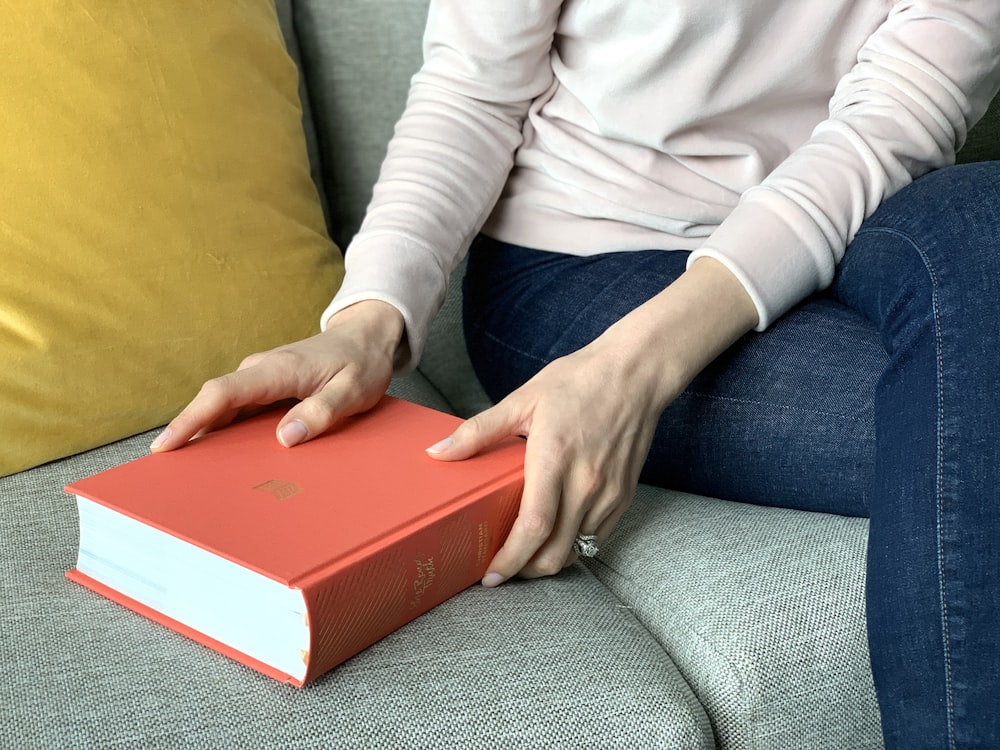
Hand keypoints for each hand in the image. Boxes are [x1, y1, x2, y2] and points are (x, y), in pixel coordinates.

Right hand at [150, 300, 403, 450]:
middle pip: (214, 401)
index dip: (191, 419)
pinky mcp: (267, 384)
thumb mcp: (353, 391)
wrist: (367, 336)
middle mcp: (261, 369)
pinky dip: (225, 427)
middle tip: (169, 472)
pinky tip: (221, 453)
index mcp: (278, 370)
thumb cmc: (362, 363)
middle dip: (188, 432)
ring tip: (188, 470)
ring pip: (224, 405)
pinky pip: (239, 407)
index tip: (166, 444)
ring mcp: (262, 375)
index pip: (222, 393)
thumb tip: (285, 438)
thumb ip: (321, 412)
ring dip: (206, 433)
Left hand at [427, 257, 758, 584]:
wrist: (636, 373)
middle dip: (525, 571)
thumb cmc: (577, 382)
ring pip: (577, 549)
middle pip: (555, 550)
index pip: (533, 525)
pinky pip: (597, 537)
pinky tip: (555, 537)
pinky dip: (573, 545)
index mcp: (555, 457)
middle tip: (501, 571)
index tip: (490, 575)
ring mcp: (609, 492)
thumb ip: (479, 431)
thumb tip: (437, 452)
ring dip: (548, 561)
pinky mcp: (624, 494)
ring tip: (525, 556)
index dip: (510, 558)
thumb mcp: (522, 399)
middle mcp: (586, 482)